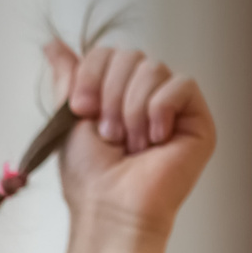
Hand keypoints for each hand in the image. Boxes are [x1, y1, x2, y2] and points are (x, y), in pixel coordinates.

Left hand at [42, 38, 215, 252]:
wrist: (111, 208)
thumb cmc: (90, 177)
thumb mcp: (69, 118)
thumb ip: (68, 79)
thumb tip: (53, 44)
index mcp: (118, 94)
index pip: (108, 53)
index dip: (91, 75)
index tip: (80, 109)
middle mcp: (147, 96)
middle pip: (130, 56)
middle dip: (111, 95)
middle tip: (108, 135)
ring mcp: (174, 108)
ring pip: (154, 68)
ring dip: (131, 109)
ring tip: (130, 144)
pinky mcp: (198, 121)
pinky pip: (181, 85)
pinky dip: (159, 110)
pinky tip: (155, 140)